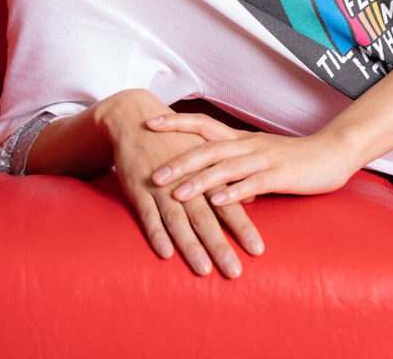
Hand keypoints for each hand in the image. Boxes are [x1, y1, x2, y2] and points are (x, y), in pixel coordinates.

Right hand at [96, 91, 264, 278]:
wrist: (134, 120)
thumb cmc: (172, 142)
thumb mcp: (201, 157)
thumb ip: (224, 181)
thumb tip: (250, 199)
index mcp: (204, 174)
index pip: (228, 204)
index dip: (243, 227)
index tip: (258, 251)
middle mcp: (186, 182)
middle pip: (206, 217)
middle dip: (220, 245)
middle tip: (235, 271)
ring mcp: (161, 187)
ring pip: (178, 220)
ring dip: (191, 245)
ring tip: (204, 269)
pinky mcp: (138, 189)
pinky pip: (148, 215)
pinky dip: (156, 233)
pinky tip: (165, 253)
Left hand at [145, 111, 356, 205]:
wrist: (333, 153)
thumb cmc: (294, 158)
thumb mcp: (259, 159)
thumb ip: (235, 169)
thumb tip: (213, 188)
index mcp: (240, 138)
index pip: (201, 124)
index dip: (175, 122)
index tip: (148, 123)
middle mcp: (247, 144)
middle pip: (207, 148)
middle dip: (178, 161)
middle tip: (153, 174)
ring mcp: (264, 159)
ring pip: (225, 167)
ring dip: (199, 181)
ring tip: (176, 193)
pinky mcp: (280, 175)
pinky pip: (253, 184)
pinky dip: (234, 193)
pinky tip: (218, 203)